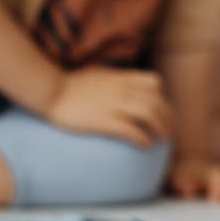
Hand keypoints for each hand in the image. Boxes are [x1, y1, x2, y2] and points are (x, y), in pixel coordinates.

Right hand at [45, 67, 173, 145]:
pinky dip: (142, 138)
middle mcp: (121, 90)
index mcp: (120, 78)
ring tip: (161, 140)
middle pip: (156, 102)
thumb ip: (114, 79)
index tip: (162, 110)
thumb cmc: (69, 85)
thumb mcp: (98, 74)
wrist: (51, 91)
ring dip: (159, 129)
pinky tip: (145, 146)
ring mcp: (113, 105)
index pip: (154, 82)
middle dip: (167, 118)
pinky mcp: (103, 121)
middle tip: (169, 131)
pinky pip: (131, 130)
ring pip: (148, 115)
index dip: (162, 97)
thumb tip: (124, 88)